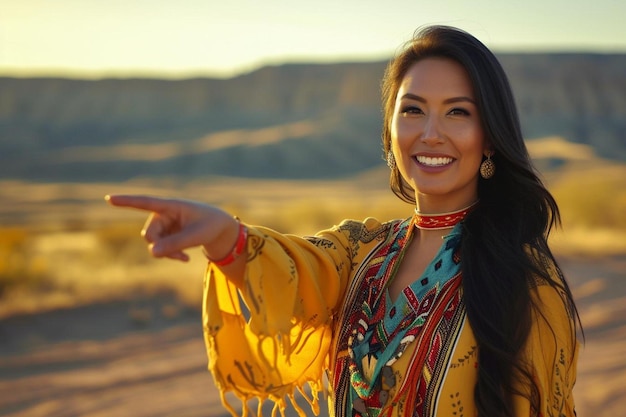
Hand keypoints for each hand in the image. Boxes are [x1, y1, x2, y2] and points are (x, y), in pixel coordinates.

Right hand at [105, 194, 237, 261]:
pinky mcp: (166, 233)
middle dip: (159, 247)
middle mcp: (163, 213)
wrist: (220, 229)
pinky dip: (170, 254)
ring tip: (184, 257)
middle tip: (178, 256)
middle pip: (149, 234)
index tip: (109, 198)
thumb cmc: (211, 226)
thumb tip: (152, 253)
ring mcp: (163, 223)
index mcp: (172, 205)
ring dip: (166, 253)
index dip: (127, 202)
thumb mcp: (196, 236)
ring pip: (152, 242)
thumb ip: (175, 244)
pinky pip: (159, 248)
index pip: (146, 202)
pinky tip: (185, 258)